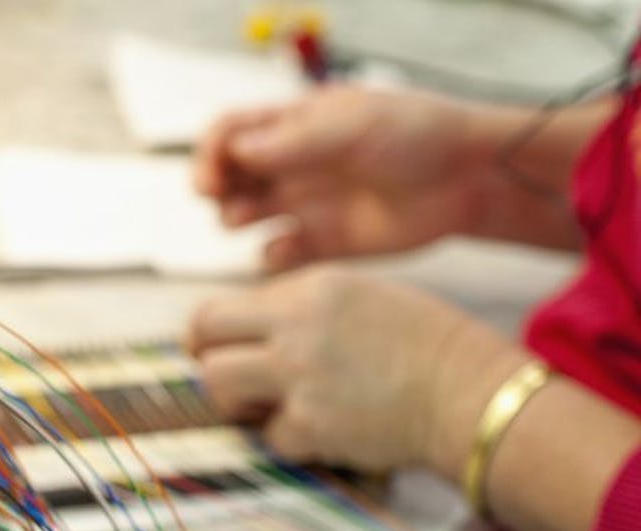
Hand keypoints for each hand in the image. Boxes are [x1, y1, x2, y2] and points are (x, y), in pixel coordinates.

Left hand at [186, 266, 522, 474]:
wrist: (471, 394)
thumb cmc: (429, 347)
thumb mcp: (364, 297)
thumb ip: (303, 306)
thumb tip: (248, 329)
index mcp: (313, 288)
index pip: (223, 306)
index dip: (211, 334)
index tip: (214, 350)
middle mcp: (297, 325)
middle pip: (204, 336)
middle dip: (206, 360)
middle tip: (225, 380)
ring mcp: (299, 375)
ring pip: (217, 383)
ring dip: (236, 400)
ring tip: (272, 406)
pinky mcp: (309, 424)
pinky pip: (269, 435)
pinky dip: (291, 438)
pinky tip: (326, 429)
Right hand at [194, 86, 490, 270]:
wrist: (467, 178)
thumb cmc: (417, 135)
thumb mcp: (352, 126)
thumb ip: (293, 142)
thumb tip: (237, 152)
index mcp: (294, 126)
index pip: (228, 134)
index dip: (209, 154)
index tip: (211, 178)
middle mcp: (292, 165)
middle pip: (228, 176)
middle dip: (215, 189)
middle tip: (222, 200)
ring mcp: (305, 205)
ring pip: (243, 215)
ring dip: (234, 218)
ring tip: (250, 219)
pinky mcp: (323, 243)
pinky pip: (277, 256)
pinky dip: (269, 258)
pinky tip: (285, 251)